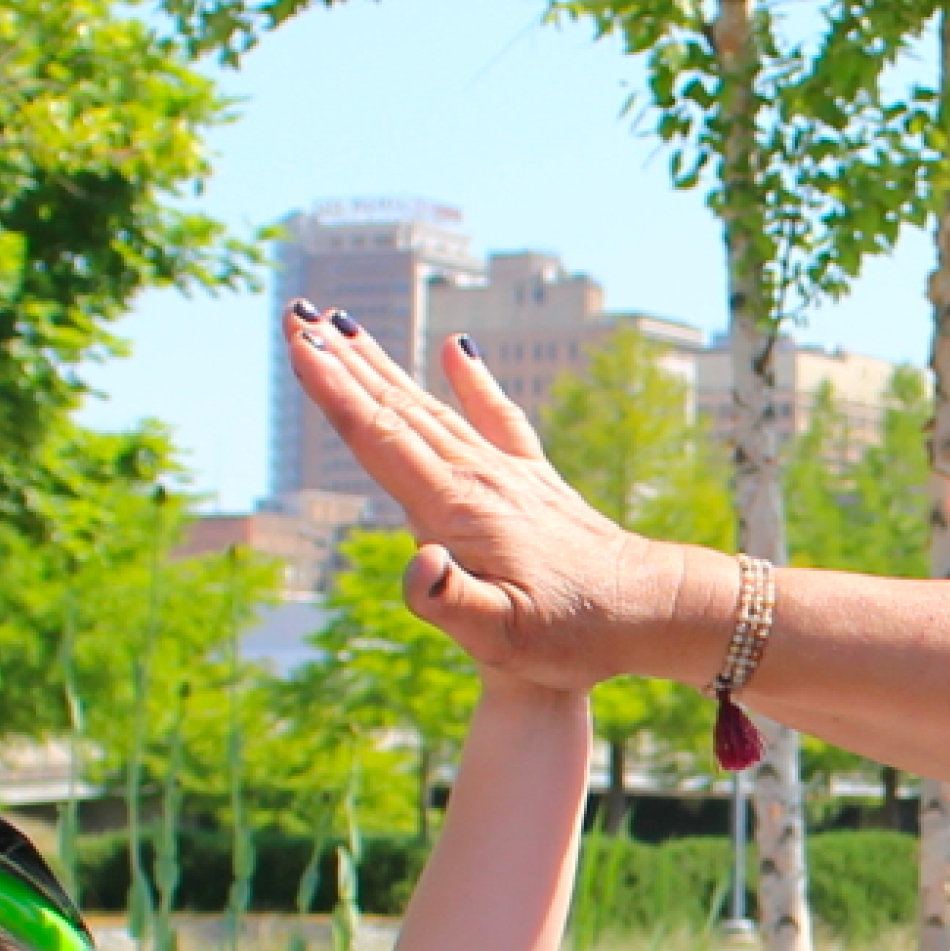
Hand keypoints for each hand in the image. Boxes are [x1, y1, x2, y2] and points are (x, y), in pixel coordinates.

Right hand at [280, 307, 711, 688]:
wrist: (652, 610)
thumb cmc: (575, 636)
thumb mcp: (505, 639)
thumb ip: (450, 603)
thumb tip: (416, 560)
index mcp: (459, 511)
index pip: (382, 440)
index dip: (335, 393)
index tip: (299, 344)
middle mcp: (480, 479)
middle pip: (397, 409)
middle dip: (342, 362)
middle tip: (297, 312)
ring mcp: (509, 473)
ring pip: (432, 407)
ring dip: (383, 366)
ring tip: (341, 326)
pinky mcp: (534, 478)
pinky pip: (497, 417)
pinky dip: (472, 381)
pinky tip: (457, 348)